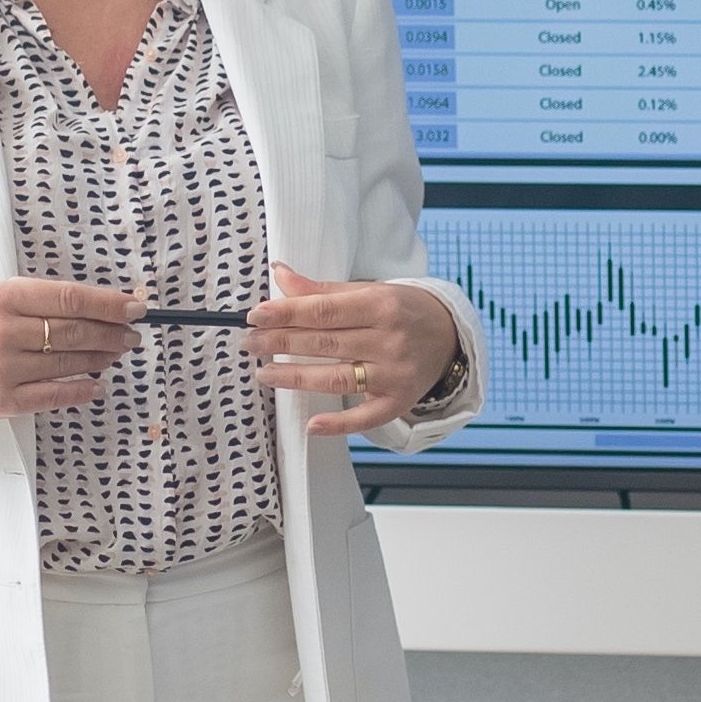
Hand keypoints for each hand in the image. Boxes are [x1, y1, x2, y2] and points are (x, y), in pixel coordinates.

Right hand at [0, 279, 136, 420]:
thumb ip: (44, 300)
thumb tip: (102, 307)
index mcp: (4, 296)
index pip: (71, 299)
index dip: (110, 304)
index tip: (136, 307)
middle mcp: (3, 331)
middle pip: (76, 332)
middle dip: (112, 333)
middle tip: (131, 334)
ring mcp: (2, 368)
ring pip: (69, 362)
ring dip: (101, 358)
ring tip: (116, 353)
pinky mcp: (2, 400)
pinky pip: (54, 396)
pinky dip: (82, 390)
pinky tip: (97, 384)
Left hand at [248, 264, 456, 440]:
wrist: (450, 336)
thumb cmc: (403, 310)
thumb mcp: (369, 291)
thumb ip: (323, 291)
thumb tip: (280, 275)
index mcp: (382, 305)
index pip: (324, 311)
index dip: (286, 314)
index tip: (255, 316)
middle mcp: (390, 340)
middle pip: (324, 343)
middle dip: (281, 342)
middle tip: (250, 342)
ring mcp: (395, 374)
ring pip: (336, 378)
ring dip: (294, 378)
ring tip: (263, 373)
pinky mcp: (398, 402)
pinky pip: (365, 418)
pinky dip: (338, 424)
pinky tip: (312, 426)